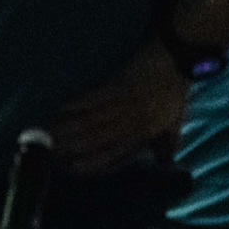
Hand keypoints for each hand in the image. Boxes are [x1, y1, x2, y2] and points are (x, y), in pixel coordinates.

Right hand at [53, 38, 188, 174]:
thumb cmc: (175, 91)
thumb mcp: (176, 122)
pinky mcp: (118, 84)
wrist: (178, 59)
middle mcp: (133, 121)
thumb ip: (169, 145)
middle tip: (51, 154)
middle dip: (73, 147)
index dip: (94, 163)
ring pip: (92, 121)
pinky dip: (77, 104)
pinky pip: (94, 97)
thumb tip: (166, 166)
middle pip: (98, 138)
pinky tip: (60, 109)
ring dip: (69, 129)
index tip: (73, 169)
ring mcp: (124, 102)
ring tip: (50, 136)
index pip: (116, 153)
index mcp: (145, 132)